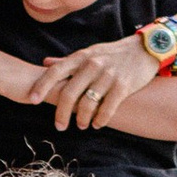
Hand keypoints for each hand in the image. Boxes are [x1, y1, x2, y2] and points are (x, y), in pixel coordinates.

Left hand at [39, 36, 155, 131]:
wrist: (144, 49)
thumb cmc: (112, 54)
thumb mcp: (89, 52)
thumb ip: (67, 60)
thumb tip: (45, 63)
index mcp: (81, 56)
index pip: (56, 71)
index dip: (42, 85)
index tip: (32, 100)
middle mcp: (93, 64)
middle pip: (69, 92)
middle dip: (62, 113)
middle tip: (59, 126)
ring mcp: (108, 75)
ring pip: (87, 103)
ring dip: (81, 119)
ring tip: (81, 125)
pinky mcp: (123, 86)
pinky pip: (107, 108)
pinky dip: (100, 120)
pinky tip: (96, 124)